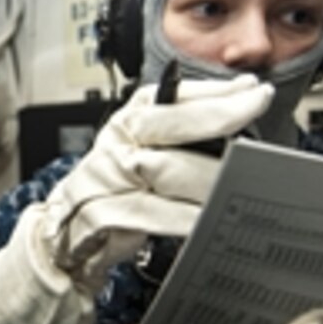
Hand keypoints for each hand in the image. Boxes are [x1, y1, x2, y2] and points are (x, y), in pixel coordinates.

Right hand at [40, 75, 272, 285]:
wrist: (66, 232)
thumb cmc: (113, 186)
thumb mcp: (138, 146)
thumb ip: (182, 125)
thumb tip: (239, 102)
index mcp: (128, 121)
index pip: (174, 96)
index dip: (216, 92)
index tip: (253, 91)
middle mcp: (118, 144)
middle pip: (172, 124)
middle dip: (220, 117)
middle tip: (256, 117)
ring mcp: (111, 179)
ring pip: (168, 170)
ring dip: (211, 176)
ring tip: (246, 177)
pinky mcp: (109, 215)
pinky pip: (156, 214)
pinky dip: (188, 216)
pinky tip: (212, 217)